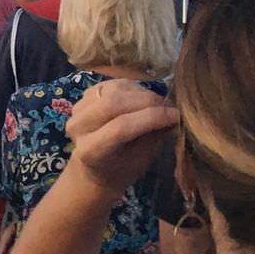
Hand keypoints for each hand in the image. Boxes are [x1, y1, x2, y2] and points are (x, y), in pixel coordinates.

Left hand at [65, 81, 178, 201]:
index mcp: (90, 150)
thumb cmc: (122, 169)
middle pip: (114, 103)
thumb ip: (153, 135)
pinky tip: (146, 97)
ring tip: (161, 103)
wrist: (95, 167)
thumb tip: (174, 114)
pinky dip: (134, 88)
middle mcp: (78, 126)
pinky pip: (113, 84)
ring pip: (114, 90)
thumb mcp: (141, 159)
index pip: (121, 127)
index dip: (151, 117)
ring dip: (143, 93)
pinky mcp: (85, 95)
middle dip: (148, 101)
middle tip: (171, 107)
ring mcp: (78, 108)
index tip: (175, 115)